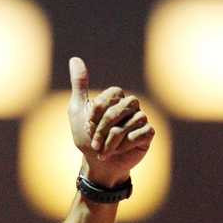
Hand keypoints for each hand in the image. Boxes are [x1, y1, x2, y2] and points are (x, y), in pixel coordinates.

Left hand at [67, 57, 154, 186]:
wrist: (96, 163)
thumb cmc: (86, 137)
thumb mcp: (77, 110)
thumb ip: (79, 85)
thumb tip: (74, 58)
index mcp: (115, 98)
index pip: (112, 95)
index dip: (97, 113)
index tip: (87, 126)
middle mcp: (130, 105)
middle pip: (123, 107)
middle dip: (104, 128)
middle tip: (94, 142)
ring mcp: (140, 119)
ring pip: (131, 122)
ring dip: (112, 140)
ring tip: (104, 150)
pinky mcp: (147, 134)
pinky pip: (140, 134)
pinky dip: (125, 145)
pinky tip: (119, 150)